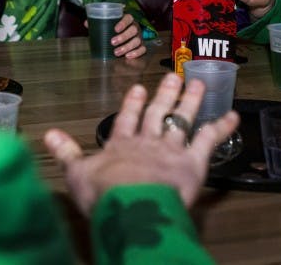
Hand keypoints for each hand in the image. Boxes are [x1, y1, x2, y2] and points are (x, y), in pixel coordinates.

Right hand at [44, 73, 239, 215]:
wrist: (131, 204)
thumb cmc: (103, 192)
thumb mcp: (77, 173)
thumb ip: (66, 153)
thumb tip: (47, 133)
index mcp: (120, 145)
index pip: (126, 120)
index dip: (132, 104)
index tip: (137, 88)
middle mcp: (147, 141)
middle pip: (157, 114)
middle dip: (165, 95)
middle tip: (174, 76)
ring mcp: (171, 149)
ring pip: (182, 120)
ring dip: (191, 102)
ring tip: (198, 84)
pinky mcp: (193, 161)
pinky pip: (209, 140)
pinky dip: (222, 127)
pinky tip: (233, 116)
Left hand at [84, 13, 145, 59]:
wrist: (124, 34)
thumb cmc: (114, 28)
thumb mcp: (107, 24)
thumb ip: (98, 23)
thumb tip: (87, 23)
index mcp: (128, 19)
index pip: (128, 18)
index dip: (123, 23)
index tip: (115, 29)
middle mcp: (135, 27)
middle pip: (133, 30)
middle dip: (123, 37)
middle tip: (112, 42)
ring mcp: (139, 37)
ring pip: (137, 41)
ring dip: (127, 47)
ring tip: (116, 52)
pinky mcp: (141, 45)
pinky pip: (142, 49)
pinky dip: (136, 53)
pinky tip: (128, 56)